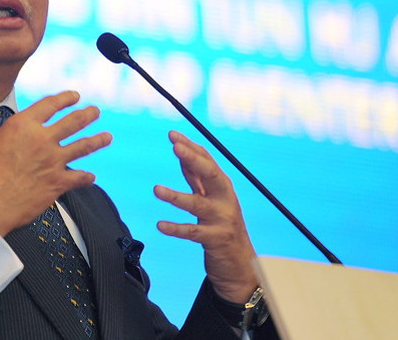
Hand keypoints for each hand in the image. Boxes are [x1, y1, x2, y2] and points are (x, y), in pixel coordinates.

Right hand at [0, 91, 111, 236]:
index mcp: (22, 126)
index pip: (50, 105)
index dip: (65, 98)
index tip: (73, 96)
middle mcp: (42, 140)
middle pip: (73, 121)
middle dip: (87, 114)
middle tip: (95, 111)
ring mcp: (53, 161)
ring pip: (83, 146)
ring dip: (97, 140)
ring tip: (107, 136)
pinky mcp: (58, 183)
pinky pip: (79, 178)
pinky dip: (87, 178)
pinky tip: (91, 177)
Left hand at [153, 130, 257, 302]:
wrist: (241, 263)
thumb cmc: (222, 224)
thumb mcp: (211, 198)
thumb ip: (197, 177)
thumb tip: (182, 151)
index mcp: (222, 186)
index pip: (207, 161)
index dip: (190, 147)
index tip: (172, 135)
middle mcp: (225, 199)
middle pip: (210, 175)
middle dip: (193, 159)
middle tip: (175, 147)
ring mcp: (221, 219)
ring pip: (197, 204)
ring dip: (176, 196)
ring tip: (156, 189)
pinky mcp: (215, 239)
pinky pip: (192, 232)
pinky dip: (176, 228)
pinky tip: (160, 225)